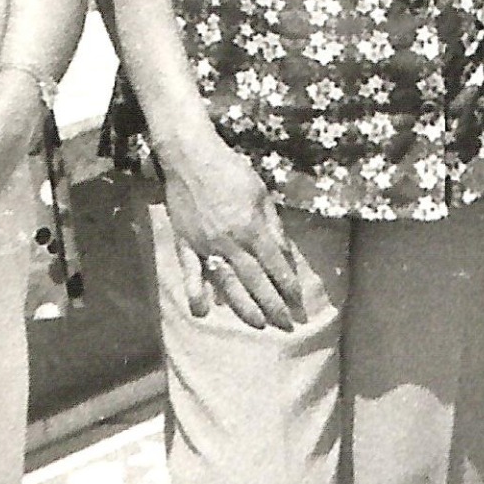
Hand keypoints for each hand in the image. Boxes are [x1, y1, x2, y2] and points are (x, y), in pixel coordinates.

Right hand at [159, 141, 314, 330]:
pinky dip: (195, 291)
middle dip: (273, 305)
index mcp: (252, 229)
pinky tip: (201, 311)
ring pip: (226, 283)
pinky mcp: (185, 243)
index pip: (276, 266)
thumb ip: (272, 226)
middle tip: (286, 325)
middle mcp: (229, 243)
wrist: (190, 158)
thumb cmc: (231, 171)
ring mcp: (205, 245)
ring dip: (243, 306)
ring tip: (258, 324)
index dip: (288, 287)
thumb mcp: (262, 195)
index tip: (298, 304)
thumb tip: (283, 254)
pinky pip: (191, 272)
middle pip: (255, 281)